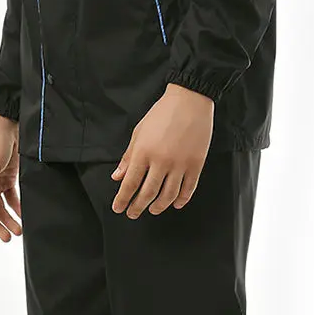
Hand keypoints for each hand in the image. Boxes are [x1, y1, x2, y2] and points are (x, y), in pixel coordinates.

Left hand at [110, 84, 212, 216]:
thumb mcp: (139, 132)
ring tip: (153, 210)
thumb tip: (117, 176)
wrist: (190, 100)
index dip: (122, 199)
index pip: (130, 183)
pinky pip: (188, 189)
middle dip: (137, 207)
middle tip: (132, 214)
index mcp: (144, 152)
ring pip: (168, 195)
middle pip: (148, 193)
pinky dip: (181, 199)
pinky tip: (176, 204)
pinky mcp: (196, 164)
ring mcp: (180, 164)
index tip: (118, 208)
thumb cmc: (162, 113)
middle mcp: (161, 161)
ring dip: (159, 206)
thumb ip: (128, 157)